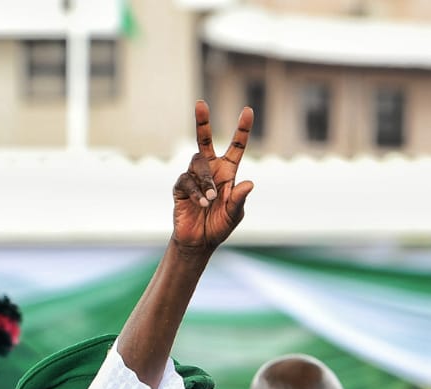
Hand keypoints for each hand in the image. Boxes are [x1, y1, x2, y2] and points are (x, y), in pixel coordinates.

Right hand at [170, 101, 253, 257]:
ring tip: (210, 200)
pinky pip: (186, 181)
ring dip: (206, 180)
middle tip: (200, 104)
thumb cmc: (219, 226)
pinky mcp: (180, 187)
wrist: (199, 242)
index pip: (236, 147)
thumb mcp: (234, 214)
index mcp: (227, 172)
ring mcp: (193, 177)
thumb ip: (240, 199)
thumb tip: (250, 183)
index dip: (242, 130)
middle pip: (205, 140)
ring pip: (197, 162)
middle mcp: (210, 170)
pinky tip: (202, 204)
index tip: (248, 111)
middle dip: (202, 122)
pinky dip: (196, 192)